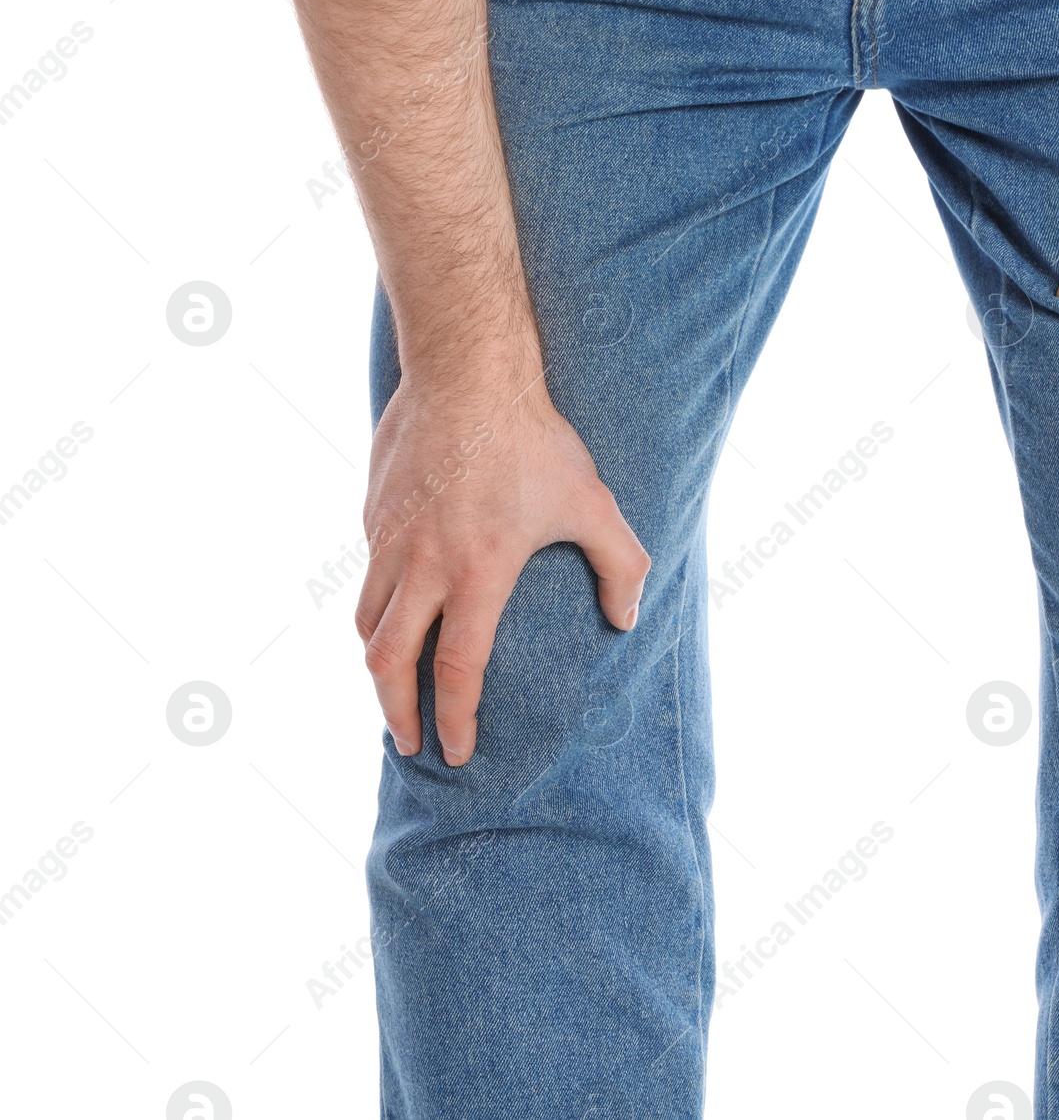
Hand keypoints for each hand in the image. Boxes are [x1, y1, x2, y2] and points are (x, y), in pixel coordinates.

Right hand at [355, 359, 649, 766]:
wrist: (467, 371)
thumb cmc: (535, 439)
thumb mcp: (593, 504)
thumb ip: (621, 567)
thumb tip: (627, 620)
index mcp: (477, 573)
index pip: (456, 671)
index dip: (454, 720)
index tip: (454, 751)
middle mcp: (422, 564)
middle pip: (390, 661)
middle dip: (395, 712)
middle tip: (408, 741)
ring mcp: (389, 537)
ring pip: (367, 620)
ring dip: (377, 665)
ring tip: (391, 687)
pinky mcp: (373, 511)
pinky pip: (367, 574)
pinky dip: (375, 608)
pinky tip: (393, 614)